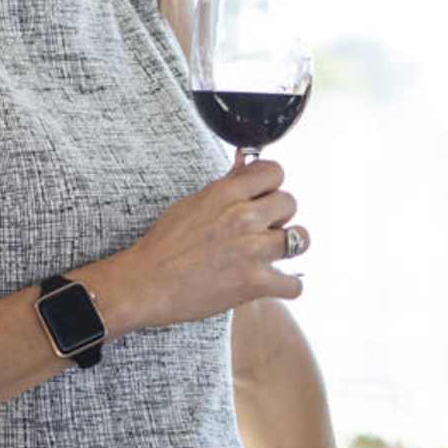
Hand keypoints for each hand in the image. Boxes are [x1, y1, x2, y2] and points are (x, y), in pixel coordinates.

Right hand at [93, 161, 300, 332]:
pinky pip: (294, 285)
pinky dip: (286, 287)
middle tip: (262, 229)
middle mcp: (244, 217)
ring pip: (301, 239)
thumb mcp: (194, 203)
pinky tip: (271, 283)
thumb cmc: (165, 245)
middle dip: (279, 216)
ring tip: (272, 254)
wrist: (147, 283)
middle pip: (291, 203)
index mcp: (227, 193)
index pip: (275, 172)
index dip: (271, 185)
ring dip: (288, 247)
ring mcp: (253, 250)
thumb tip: (247, 160)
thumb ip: (228, 183)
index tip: (264, 196)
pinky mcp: (255, 282)